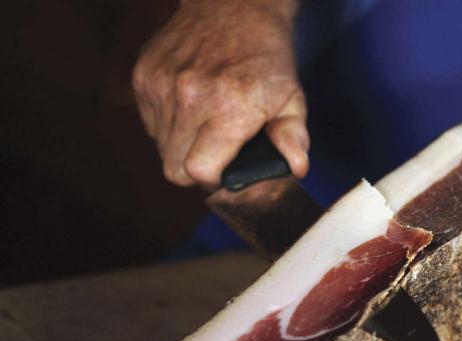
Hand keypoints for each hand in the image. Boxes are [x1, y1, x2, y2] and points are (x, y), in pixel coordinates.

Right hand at [132, 0, 306, 188]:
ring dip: (182, 146)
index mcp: (229, 108)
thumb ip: (294, 138)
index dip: (212, 181)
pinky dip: (168, 124)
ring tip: (206, 126)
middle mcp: (189, 97)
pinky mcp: (144, 75)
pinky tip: (191, 108)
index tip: (225, 173)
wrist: (234, 5)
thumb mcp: (292, 97)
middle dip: (195, 170)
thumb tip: (296, 168)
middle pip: (175, 168)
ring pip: (161, 147)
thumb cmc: (267, 57)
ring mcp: (161, 85)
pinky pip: (150, 122)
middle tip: (217, 156)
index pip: (199, 171)